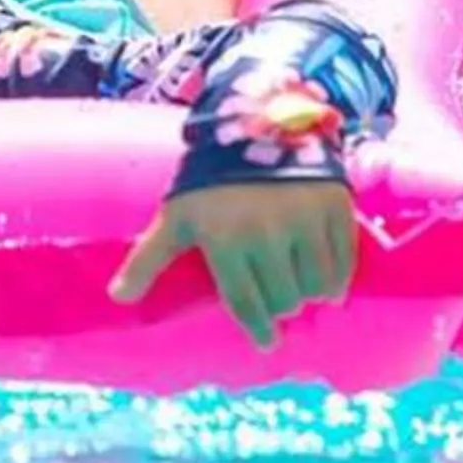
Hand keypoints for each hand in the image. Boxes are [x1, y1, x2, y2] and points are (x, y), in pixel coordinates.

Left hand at [109, 180, 359, 350]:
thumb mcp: (176, 214)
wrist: (257, 121)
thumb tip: (117, 298)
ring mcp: (303, 219)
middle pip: (284, 299)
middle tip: (279, 298)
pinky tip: (330, 284)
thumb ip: (148, 258)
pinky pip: (344, 260)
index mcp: (225, 239)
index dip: (258, 329)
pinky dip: (338, 278)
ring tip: (302, 288)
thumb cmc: (209, 177)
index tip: (267, 342)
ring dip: (310, 294)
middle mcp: (266, 232)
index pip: (245, 302)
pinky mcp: (334, 206)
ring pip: (316, 286)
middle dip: (281, 304)